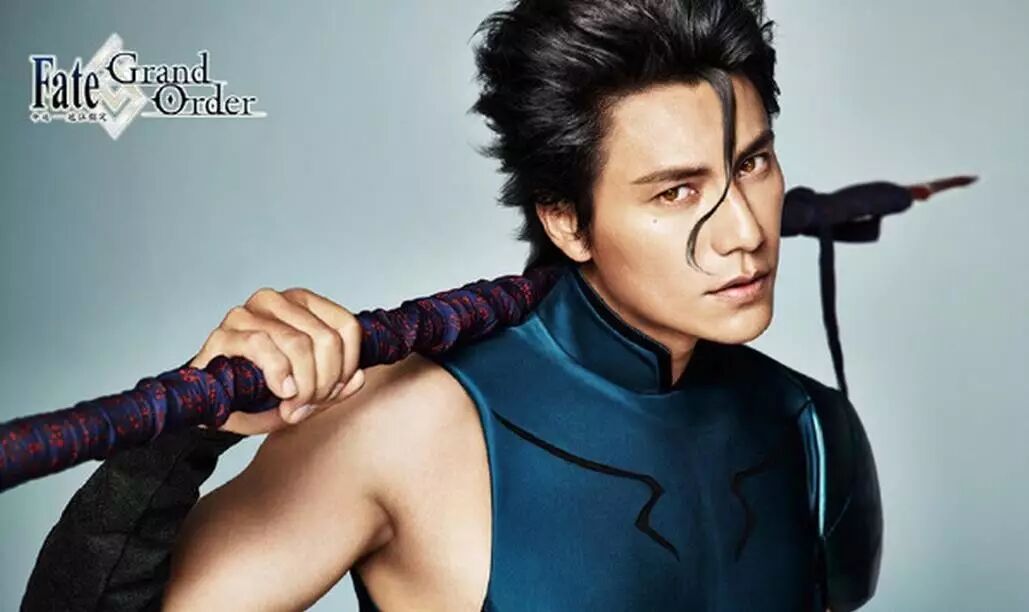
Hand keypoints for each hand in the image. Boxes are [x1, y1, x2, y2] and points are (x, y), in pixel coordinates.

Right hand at [189, 286, 365, 434]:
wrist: (215, 403)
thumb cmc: (262, 390)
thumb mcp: (310, 391)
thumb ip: (338, 386)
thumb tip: (359, 378)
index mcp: (302, 304)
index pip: (346, 326)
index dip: (348, 364)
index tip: (335, 390)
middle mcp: (275, 301)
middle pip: (326, 339)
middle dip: (325, 382)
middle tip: (310, 404)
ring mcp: (247, 313)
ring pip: (299, 344)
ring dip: (304, 385)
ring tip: (294, 407)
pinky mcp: (223, 333)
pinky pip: (262, 345)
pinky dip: (278, 374)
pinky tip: (281, 392)